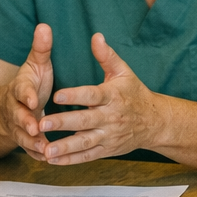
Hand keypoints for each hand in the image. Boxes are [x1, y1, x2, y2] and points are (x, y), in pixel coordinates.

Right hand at [1, 23, 55, 156]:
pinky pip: (28, 149)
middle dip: (25, 122)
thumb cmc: (28, 84)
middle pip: (18, 116)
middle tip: (36, 127)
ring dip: (32, 142)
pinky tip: (49, 159)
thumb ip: (40, 49)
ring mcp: (17, 127)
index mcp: (19, 89)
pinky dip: (37, 154)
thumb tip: (45, 26)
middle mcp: (15, 109)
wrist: (6, 108)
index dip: (26, 95)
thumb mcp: (33, 65)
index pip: (21, 91)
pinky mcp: (23, 140)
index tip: (34, 100)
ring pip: (22, 136)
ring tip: (45, 148)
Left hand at [39, 34, 161, 163]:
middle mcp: (111, 117)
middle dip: (63, 123)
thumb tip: (96, 36)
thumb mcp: (124, 72)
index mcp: (112, 96)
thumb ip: (107, 56)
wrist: (154, 122)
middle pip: (85, 121)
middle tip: (42, 124)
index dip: (75, 95)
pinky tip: (52, 160)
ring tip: (46, 150)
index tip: (56, 94)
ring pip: (85, 142)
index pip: (92, 95)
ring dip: (65, 147)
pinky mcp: (107, 149)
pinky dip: (70, 160)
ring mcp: (109, 135)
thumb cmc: (135, 93)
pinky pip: (87, 156)